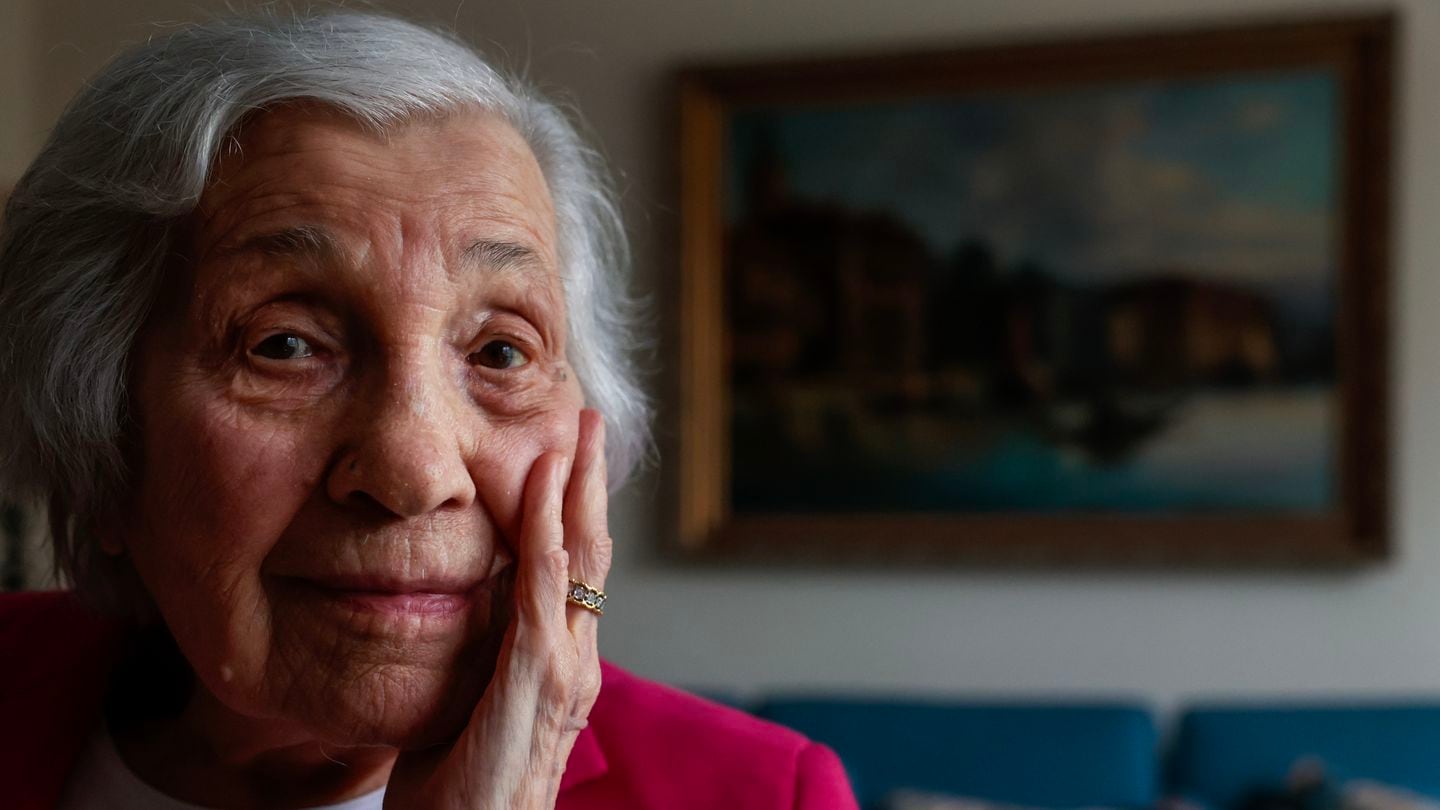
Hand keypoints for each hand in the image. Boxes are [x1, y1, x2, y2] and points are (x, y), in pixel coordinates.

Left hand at [385, 409, 610, 808]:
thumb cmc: (460, 797)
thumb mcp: (465, 711)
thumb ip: (475, 660)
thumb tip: (461, 607)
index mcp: (559, 667)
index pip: (574, 572)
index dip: (575, 509)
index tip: (568, 454)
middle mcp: (575, 662)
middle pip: (591, 552)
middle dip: (590, 480)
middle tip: (589, 419)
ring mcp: (564, 672)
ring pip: (578, 559)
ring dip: (576, 488)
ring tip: (575, 433)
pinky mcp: (538, 683)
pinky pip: (544, 590)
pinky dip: (546, 531)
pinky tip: (543, 489)